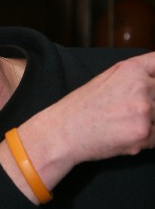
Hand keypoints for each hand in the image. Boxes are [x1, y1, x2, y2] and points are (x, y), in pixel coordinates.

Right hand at [0, 52, 154, 202]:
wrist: (64, 131)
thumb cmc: (82, 106)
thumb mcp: (108, 77)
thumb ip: (137, 75)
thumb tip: (154, 82)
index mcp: (132, 69)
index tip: (152, 87)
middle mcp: (141, 85)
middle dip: (153, 105)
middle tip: (129, 111)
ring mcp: (144, 109)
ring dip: (150, 122)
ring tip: (126, 123)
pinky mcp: (143, 133)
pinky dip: (146, 139)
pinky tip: (124, 135)